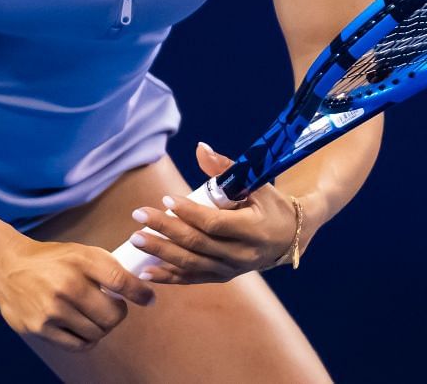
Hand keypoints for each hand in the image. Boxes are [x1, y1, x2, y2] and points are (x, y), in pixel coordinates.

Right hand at [0, 237, 156, 351]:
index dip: (140, 293)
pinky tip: (81, 327)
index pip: (120, 281)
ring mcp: (51, 310)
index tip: (148, 299)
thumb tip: (141, 290)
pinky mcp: (39, 328)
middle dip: (118, 314)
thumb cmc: (50, 260)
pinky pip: (78, 345)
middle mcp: (66, 285)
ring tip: (93, 316)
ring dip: (101, 328)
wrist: (6, 267)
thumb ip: (109, 268)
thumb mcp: (80, 252)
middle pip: (112, 316)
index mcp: (79, 261)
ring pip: (96, 333)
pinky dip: (86, 340)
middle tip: (112, 308)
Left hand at [125, 142, 300, 283]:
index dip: (189, 213)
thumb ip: (226, 168)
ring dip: (161, 252)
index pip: (215, 223)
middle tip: (138, 216)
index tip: (166, 199)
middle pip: (197, 244)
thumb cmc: (271, 205)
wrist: (289, 237)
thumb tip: (200, 148)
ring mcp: (231, 269)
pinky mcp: (222, 277)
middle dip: (165, 230)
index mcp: (253, 229)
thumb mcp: (257, 183)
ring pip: (191, 264)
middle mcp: (242, 254)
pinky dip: (169, 276)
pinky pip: (192, 278)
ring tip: (136, 240)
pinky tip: (146, 271)